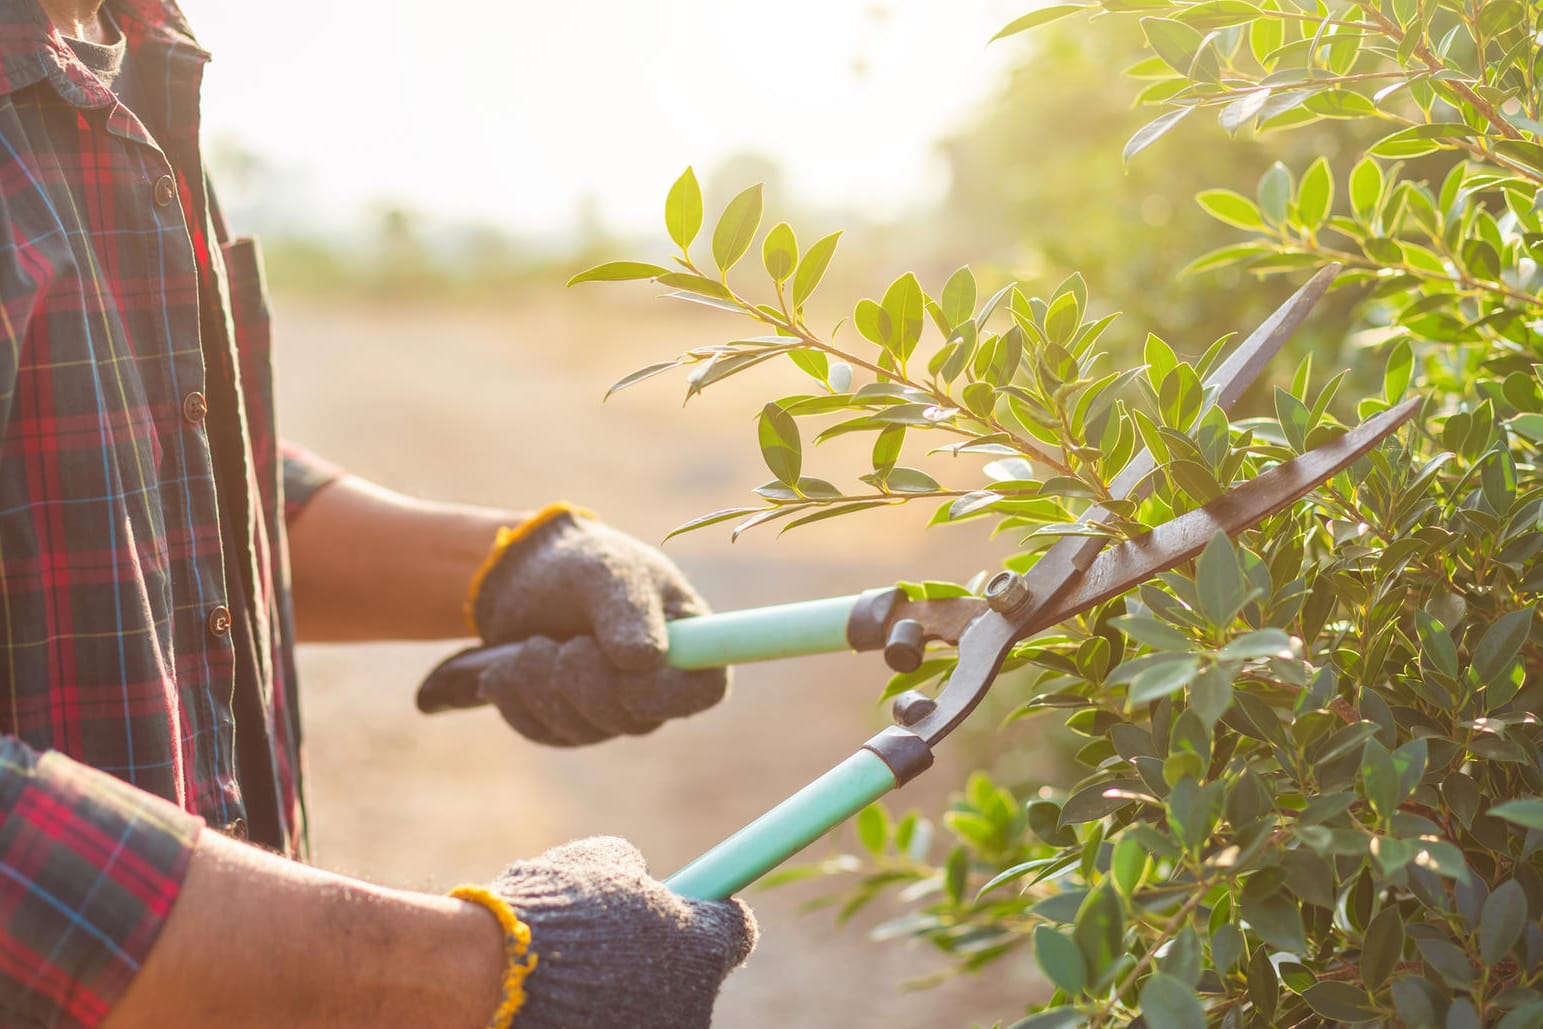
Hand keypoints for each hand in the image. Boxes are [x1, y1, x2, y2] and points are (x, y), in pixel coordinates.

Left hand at [421, 506, 729, 744]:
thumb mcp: (608, 569)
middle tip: (563, 644)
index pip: (704, 690)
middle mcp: (656, 685)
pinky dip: (516, 698)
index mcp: (688, 642)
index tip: (629, 668)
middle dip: (586, 681)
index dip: (669, 692)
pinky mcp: (567, 722)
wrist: (525, 575)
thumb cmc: (582, 563)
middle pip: (635, 720)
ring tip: (529, 645)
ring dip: (542, 684)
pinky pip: (542, 730)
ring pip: (582, 728)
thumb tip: (645, 660)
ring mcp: (612, 710)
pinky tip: (503, 669)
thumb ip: (629, 608)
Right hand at [493, 837, 754, 1028]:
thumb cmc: (551, 910)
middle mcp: (694, 1006)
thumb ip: (635, 871)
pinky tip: (562, 1001)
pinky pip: (620, 1025)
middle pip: (693, 978)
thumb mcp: (601, 860)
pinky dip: (599, 1015)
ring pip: (654, 1008)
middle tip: (615, 942)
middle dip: (661, 959)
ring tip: (576, 971)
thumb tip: (639, 876)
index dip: (711, 914)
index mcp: (703, 947)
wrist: (492, 974)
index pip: (736, 930)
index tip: (691, 906)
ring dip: (629, 991)